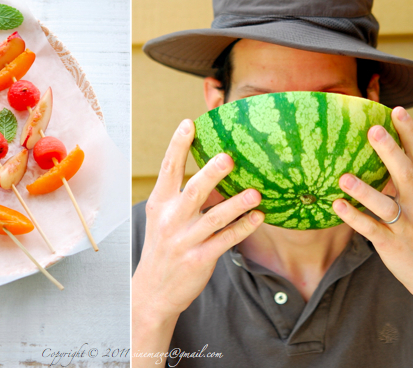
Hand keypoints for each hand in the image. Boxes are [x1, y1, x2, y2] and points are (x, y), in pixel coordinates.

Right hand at [133, 119, 263, 323]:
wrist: (154, 290)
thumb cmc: (163, 247)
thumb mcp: (164, 218)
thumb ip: (183, 196)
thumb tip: (213, 173)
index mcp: (160, 203)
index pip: (168, 169)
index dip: (178, 145)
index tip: (189, 123)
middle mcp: (170, 219)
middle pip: (193, 191)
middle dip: (211, 174)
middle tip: (228, 157)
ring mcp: (184, 240)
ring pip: (213, 218)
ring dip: (236, 204)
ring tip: (255, 192)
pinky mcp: (199, 258)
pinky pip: (225, 240)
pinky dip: (243, 228)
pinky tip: (258, 217)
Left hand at [332, 107, 412, 301]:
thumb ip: (407, 180)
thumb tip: (388, 154)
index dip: (409, 133)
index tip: (396, 110)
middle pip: (405, 173)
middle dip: (390, 152)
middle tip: (373, 130)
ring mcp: (406, 224)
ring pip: (385, 204)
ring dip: (364, 190)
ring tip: (343, 176)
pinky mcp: (391, 244)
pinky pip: (370, 229)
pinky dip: (354, 218)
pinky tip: (336, 206)